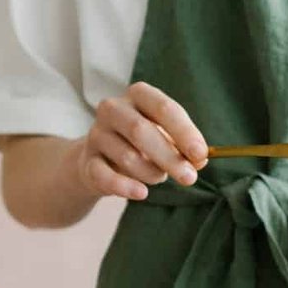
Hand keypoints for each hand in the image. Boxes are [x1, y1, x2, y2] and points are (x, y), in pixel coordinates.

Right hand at [66, 82, 207, 200]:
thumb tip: (200, 159)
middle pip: (141, 130)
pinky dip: (125, 186)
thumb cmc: (143, 144)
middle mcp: (113, 108)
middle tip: (189, 177)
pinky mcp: (87, 161)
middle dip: (170, 157)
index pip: (163, 108)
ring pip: (128, 156)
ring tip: (160, 177)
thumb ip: (185, 148)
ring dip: (151, 173)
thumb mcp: (167, 139)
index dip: (184, 132)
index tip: (201, 154)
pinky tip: (141, 193)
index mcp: (139, 95)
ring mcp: (96, 134)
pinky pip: (104, 175)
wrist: (101, 161)